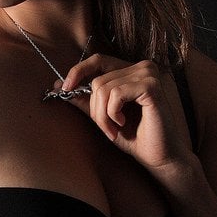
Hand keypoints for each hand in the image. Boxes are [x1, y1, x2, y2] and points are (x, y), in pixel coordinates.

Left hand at [58, 54, 191, 170]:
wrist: (158, 156)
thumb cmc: (134, 137)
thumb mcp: (103, 115)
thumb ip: (84, 99)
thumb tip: (58, 85)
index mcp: (131, 70)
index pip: (98, 60)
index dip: (78, 71)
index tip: (64, 88)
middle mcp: (141, 67)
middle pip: (98, 79)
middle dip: (95, 109)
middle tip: (106, 128)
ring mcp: (148, 74)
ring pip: (103, 88)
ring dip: (103, 115)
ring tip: (114, 129)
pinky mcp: (151, 86)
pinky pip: (116, 94)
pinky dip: (113, 113)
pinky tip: (123, 124)